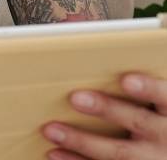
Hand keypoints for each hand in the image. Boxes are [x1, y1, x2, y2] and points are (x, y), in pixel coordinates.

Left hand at [42, 73, 166, 158]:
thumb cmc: (162, 119)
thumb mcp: (162, 106)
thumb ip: (145, 91)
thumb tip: (102, 57)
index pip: (164, 96)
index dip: (148, 88)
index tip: (127, 80)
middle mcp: (166, 136)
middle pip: (137, 120)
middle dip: (106, 109)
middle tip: (75, 98)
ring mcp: (154, 158)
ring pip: (118, 152)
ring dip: (81, 141)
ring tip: (51, 130)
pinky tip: (55, 153)